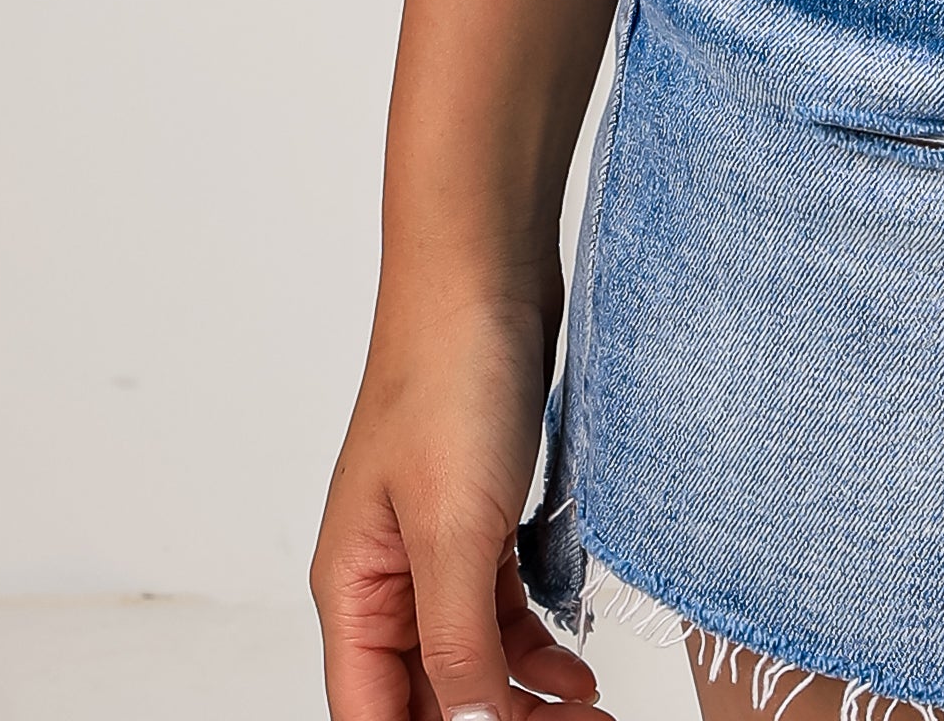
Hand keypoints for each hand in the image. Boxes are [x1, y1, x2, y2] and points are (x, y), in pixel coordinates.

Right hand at [313, 286, 610, 720]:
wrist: (488, 267)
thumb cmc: (449, 376)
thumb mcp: (454, 526)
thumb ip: (454, 643)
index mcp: (353, 590)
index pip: (375, 716)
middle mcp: (384, 579)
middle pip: (428, 697)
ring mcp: (433, 547)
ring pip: (468, 662)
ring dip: (522, 703)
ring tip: (590, 718)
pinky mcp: (480, 516)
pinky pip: (497, 612)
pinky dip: (533, 650)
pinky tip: (574, 672)